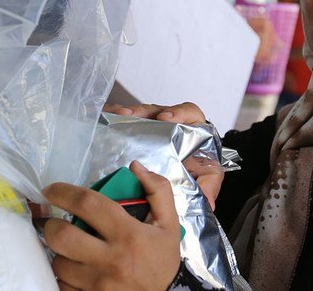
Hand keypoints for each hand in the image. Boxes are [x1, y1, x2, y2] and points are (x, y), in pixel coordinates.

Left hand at [42, 161, 180, 290]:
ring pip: (59, 263)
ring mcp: (98, 285)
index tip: (51, 190)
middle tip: (55, 223)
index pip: (88, 204)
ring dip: (58, 253)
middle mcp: (111, 259)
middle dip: (51, 226)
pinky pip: (62, 285)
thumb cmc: (163, 260)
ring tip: (68, 249)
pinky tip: (73, 270)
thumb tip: (135, 167)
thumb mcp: (169, 224)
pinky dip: (63, 276)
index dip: (63, 192)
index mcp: (128, 234)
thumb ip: (158, 190)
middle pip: (62, 236)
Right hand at [103, 102, 221, 207]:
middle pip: (156, 110)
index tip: (165, 118)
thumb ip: (208, 186)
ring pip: (138, 115)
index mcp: (191, 129)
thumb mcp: (207, 178)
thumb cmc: (196, 172)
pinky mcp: (135, 130)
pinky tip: (103, 119)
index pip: (188, 112)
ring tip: (113, 116)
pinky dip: (113, 118)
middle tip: (128, 115)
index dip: (178, 112)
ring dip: (125, 114)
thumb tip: (208, 203)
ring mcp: (150, 126)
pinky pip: (123, 120)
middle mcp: (169, 124)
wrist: (184, 179)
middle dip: (142, 111)